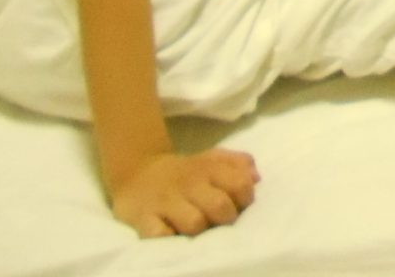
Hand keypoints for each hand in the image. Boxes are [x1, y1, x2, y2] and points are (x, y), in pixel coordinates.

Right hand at [110, 148, 257, 238]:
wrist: (138, 172)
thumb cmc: (186, 172)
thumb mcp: (213, 158)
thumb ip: (238, 163)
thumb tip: (256, 178)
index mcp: (209, 168)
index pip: (240, 184)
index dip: (245, 198)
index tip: (237, 204)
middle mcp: (189, 183)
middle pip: (220, 206)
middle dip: (225, 219)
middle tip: (217, 220)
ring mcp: (165, 201)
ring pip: (194, 224)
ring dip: (199, 230)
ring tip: (195, 227)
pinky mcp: (143, 218)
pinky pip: (160, 235)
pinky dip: (169, 237)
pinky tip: (171, 231)